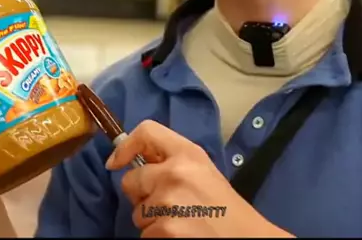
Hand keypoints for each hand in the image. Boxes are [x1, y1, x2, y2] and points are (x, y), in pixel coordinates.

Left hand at [106, 120, 292, 237]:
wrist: (245, 237)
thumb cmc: (223, 205)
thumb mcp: (202, 169)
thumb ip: (172, 160)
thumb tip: (132, 160)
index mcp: (187, 152)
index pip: (146, 132)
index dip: (125, 146)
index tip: (116, 162)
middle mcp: (174, 172)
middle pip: (130, 180)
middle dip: (141, 194)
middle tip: (167, 203)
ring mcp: (168, 202)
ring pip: (137, 212)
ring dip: (151, 219)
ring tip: (180, 220)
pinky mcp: (165, 230)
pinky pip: (144, 234)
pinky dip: (157, 237)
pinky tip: (180, 234)